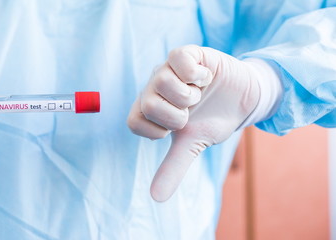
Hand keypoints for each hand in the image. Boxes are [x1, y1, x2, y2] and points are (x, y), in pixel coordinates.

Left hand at [127, 45, 262, 200]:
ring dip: (188, 96)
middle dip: (176, 115)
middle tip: (191, 111)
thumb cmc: (212, 120)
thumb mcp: (193, 145)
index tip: (175, 131)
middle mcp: (154, 87)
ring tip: (199, 94)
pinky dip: (195, 74)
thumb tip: (155, 198)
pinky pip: (178, 59)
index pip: (134, 121)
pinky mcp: (188, 53)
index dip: (155, 131)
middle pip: (148, 103)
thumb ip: (173, 168)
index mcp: (150, 108)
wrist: (244, 99)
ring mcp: (169, 68)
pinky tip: (205, 77)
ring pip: (162, 81)